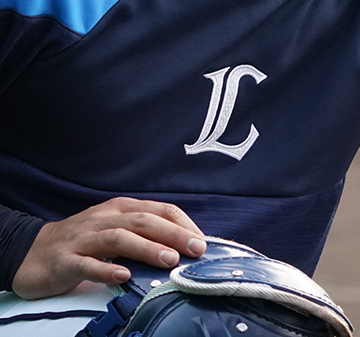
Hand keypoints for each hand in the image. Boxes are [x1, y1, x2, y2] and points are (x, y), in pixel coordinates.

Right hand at [11, 197, 207, 299]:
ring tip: (169, 259)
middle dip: (174, 234)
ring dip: (147, 248)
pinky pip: (87, 265)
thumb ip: (145, 233)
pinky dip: (106, 270)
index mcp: (120, 209)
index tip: (202, 240)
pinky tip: (123, 277)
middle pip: (144, 221)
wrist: (31, 252)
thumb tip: (185, 247)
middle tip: (197, 250)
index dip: (183, 224)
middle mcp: (104, 219)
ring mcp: (83, 239)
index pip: (159, 209)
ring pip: (118, 239)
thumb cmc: (83, 242)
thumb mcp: (115, 229)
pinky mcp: (65, 261)